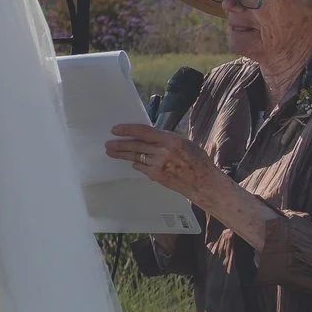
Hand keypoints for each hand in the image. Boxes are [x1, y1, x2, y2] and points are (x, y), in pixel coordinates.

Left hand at [106, 124, 228, 210]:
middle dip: (120, 145)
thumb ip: (166, 139)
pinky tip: (133, 163)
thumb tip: (149, 136)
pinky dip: (137, 165)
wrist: (203, 182)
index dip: (127, 130)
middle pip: (136, 146)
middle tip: (108, 143)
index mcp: (170, 139)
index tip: (115, 130)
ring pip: (136, 157)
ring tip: (111, 152)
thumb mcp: (184, 142)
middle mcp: (163, 152)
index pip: (143, 132)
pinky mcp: (157, 176)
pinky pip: (142, 168)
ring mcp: (159, 165)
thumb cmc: (197, 160)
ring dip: (122, 155)